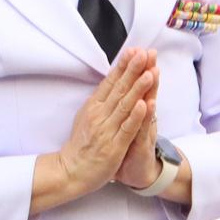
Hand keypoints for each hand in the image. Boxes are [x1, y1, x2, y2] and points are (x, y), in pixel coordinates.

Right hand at [45, 51, 155, 208]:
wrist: (71, 170)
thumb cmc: (82, 143)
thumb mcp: (87, 115)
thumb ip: (100, 99)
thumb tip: (111, 80)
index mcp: (94, 106)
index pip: (110, 82)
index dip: (123, 66)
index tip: (134, 50)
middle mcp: (100, 115)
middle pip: (119, 89)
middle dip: (132, 70)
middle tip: (144, 53)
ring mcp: (107, 130)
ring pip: (125, 106)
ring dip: (137, 88)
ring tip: (149, 73)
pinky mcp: (114, 146)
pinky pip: (126, 129)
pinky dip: (136, 116)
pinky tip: (144, 104)